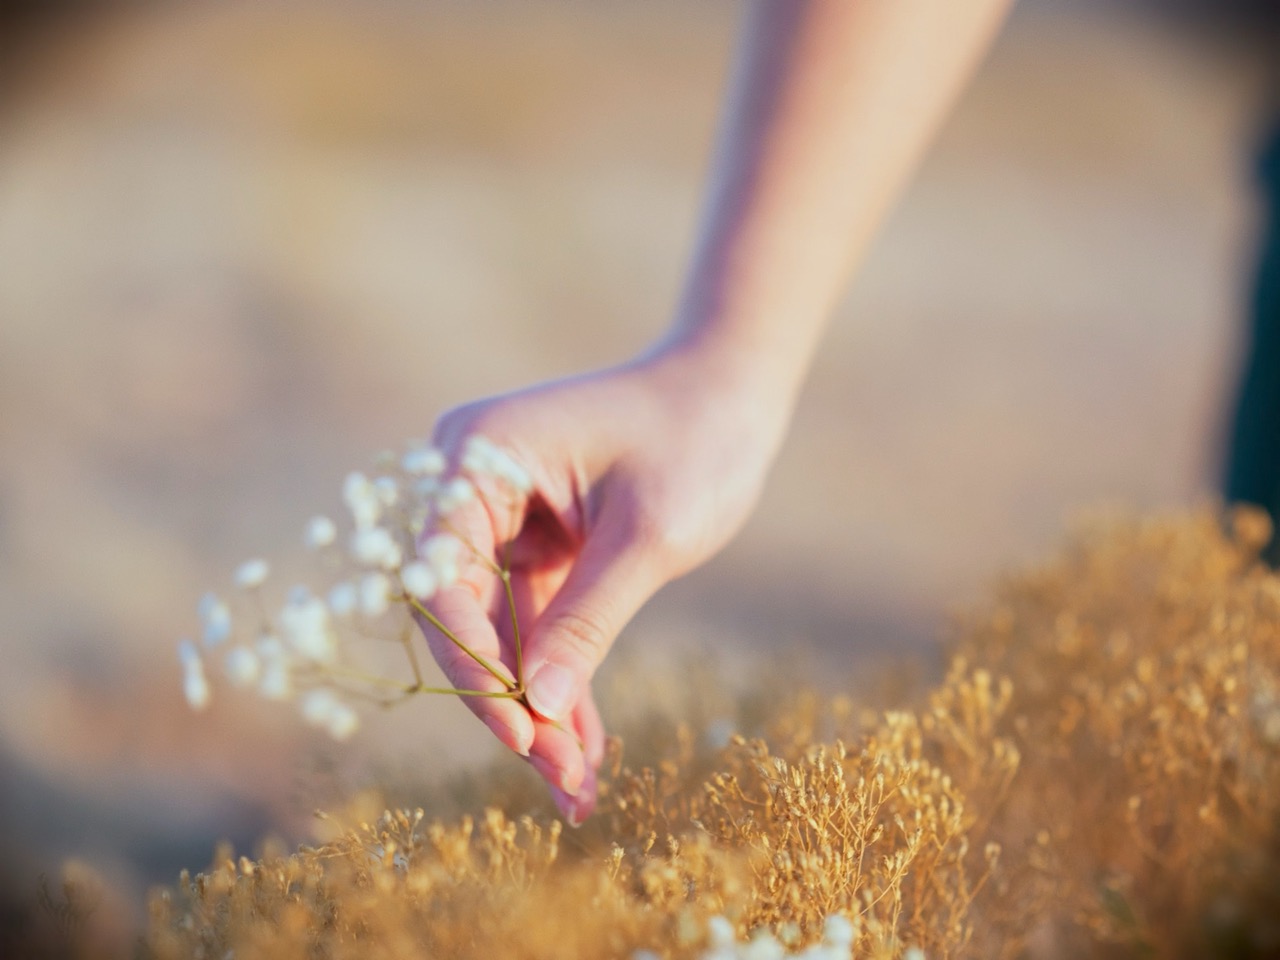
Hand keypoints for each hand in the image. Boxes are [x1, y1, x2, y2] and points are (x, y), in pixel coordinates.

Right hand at [416, 341, 786, 822]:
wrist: (730, 393)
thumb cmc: (696, 439)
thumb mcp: (648, 534)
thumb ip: (588, 618)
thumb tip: (539, 710)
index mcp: (480, 455)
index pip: (442, 576)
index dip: (473, 663)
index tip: (521, 732)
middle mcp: (472, 485)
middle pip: (466, 614)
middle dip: (513, 700)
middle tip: (562, 778)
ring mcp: (501, 518)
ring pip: (501, 633)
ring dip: (540, 707)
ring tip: (577, 787)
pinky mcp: (534, 547)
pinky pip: (535, 625)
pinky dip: (560, 681)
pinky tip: (582, 750)